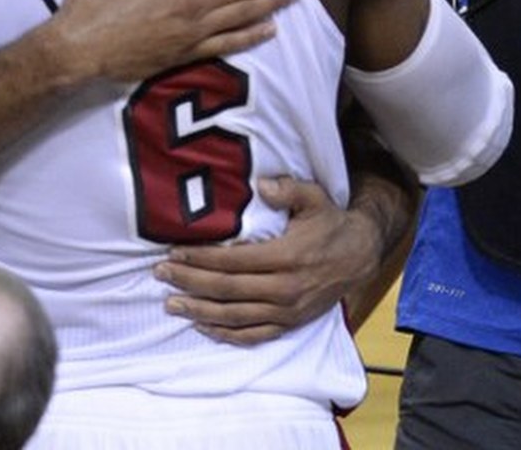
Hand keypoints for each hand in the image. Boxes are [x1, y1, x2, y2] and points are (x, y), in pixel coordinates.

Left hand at [152, 176, 380, 345]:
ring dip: (200, 311)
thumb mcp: (314, 197)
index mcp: (286, 257)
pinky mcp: (290, 324)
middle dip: (190, 283)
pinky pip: (253, 335)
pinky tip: (203, 327)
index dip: (201, 258)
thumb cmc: (330, 223)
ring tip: (171, 304)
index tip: (174, 252)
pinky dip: (226, 334)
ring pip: (235, 316)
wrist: (360, 255)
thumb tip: (261, 185)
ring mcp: (287, 311)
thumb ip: (288, 189)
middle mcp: (284, 289)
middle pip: (227, 290)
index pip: (233, 261)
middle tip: (161, 274)